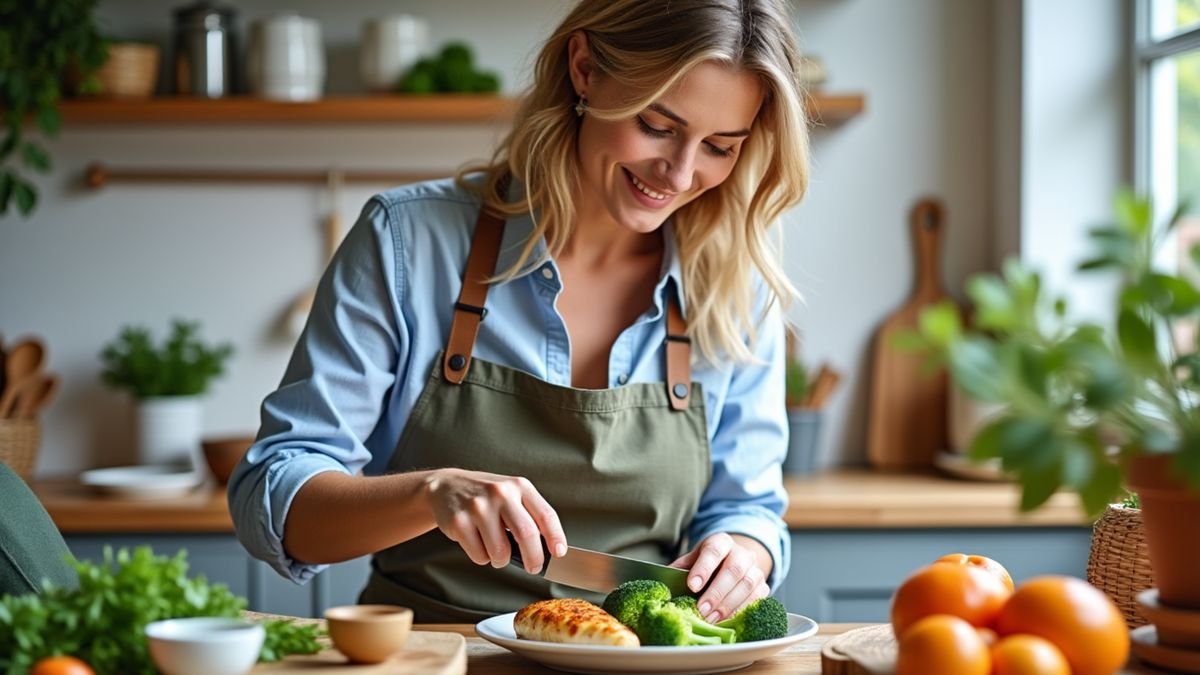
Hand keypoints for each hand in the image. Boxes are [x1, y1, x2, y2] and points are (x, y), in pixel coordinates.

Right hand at [424, 468, 566, 574]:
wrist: (445, 486)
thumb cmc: (485, 496)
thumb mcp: (511, 494)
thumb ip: (529, 515)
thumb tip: (547, 548)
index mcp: (519, 486)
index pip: (545, 514)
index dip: (556, 537)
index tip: (559, 553)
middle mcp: (500, 493)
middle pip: (527, 534)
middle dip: (534, 558)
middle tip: (533, 567)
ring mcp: (478, 507)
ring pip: (501, 552)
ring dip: (501, 560)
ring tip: (495, 550)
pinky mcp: (459, 522)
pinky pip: (480, 556)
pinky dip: (482, 558)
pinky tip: (477, 543)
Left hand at [670, 533, 771, 622]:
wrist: (735, 561)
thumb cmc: (708, 564)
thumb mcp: (692, 560)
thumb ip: (679, 570)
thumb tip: (662, 584)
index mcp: (721, 541)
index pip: (714, 550)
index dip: (704, 568)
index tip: (692, 585)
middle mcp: (742, 553)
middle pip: (733, 570)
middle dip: (717, 592)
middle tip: (702, 609)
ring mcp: (755, 569)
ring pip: (747, 585)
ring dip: (728, 605)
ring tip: (711, 618)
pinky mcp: (763, 585)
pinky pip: (756, 599)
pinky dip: (741, 610)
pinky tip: (728, 620)